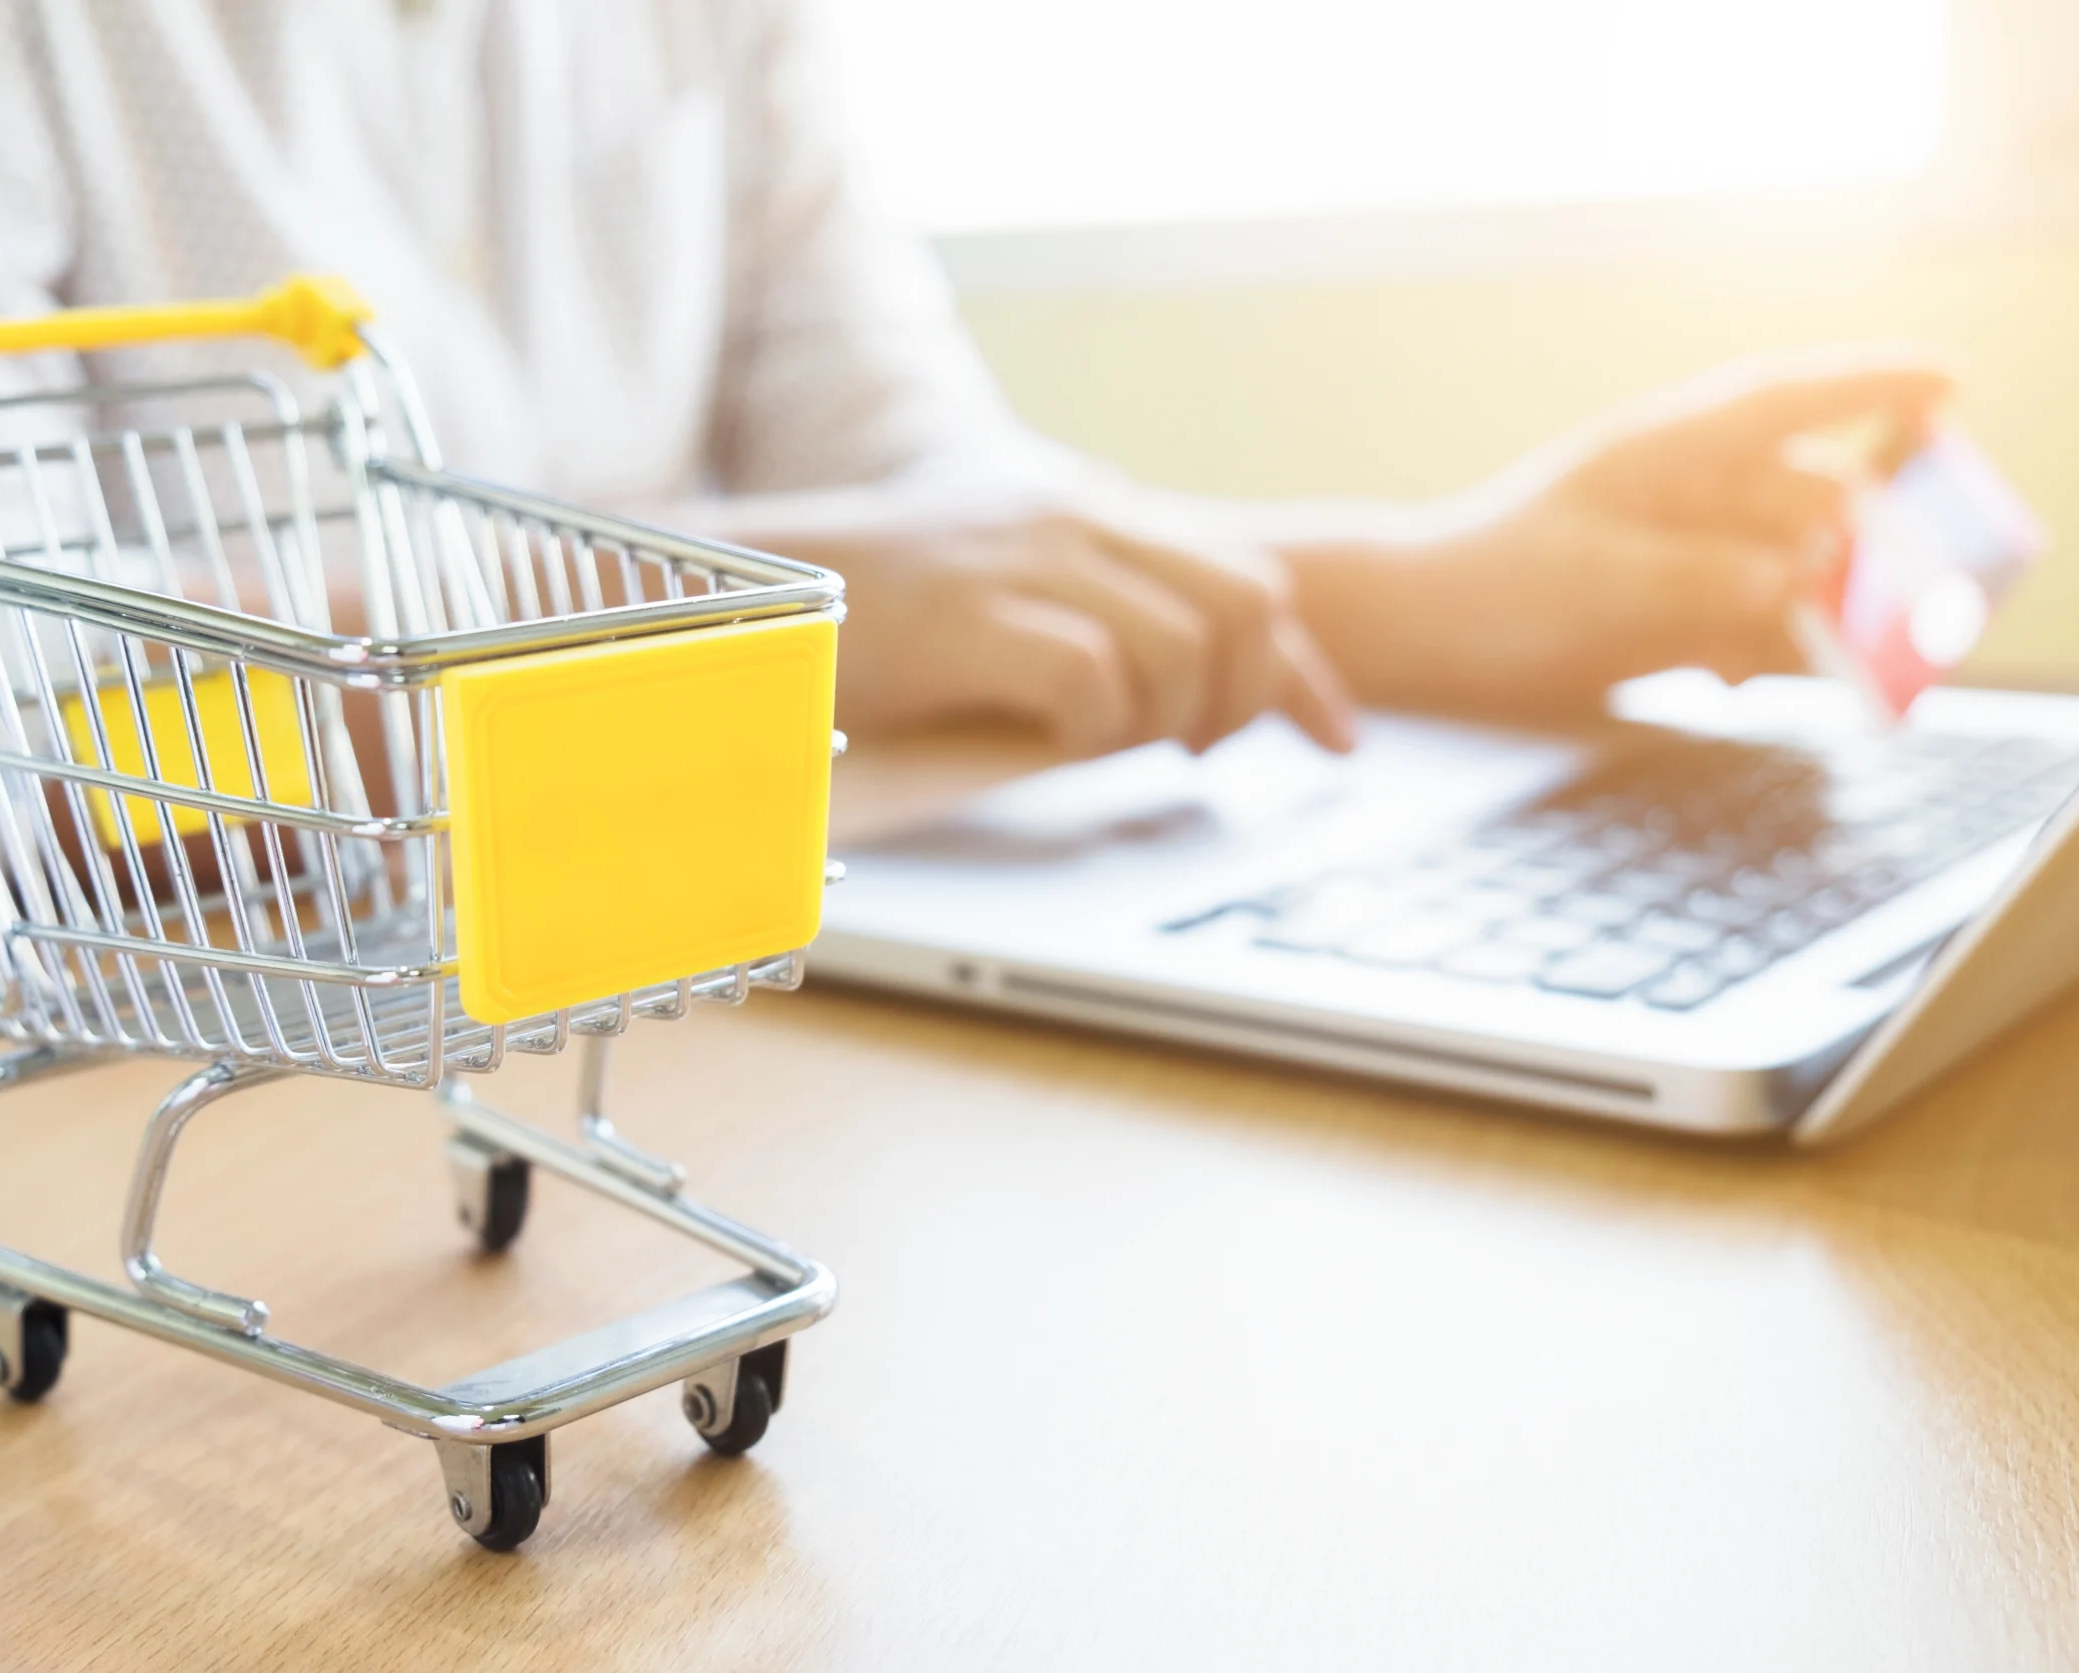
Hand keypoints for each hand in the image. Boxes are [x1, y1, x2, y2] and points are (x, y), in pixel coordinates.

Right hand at [730, 486, 1358, 757]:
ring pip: (1182, 647)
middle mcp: (1071, 517)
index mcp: (1084, 511)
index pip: (1247, 578)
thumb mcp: (995, 597)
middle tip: (1194, 756)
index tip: (1335, 740)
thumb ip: (1082, 621)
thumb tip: (1171, 701)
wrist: (742, 587)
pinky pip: (1092, 680)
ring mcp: (1023, 559)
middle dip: (1248, 699)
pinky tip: (1043, 739)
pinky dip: (1091, 729)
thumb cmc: (863, 615)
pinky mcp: (971, 612)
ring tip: (1102, 746)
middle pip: (1246, 604)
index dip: (1301, 672)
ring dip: (1165, 721)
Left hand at [1294, 352, 1953, 713]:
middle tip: (1868, 589)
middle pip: (1810, 498)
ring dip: (1804, 611)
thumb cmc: (1493, 586)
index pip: (1786, 400)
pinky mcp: (1670, 608)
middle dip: (1846, 543)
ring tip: (1785, 649)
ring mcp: (1682, 549)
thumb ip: (1703, 580)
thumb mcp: (1601, 582)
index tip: (1950, 384)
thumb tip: (1794, 585)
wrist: (1420, 635)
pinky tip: (1735, 676)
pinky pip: (1749, 624)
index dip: (1872, 388)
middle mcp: (1687, 492)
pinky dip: (1756, 651)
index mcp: (1668, 451)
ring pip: (1789, 567)